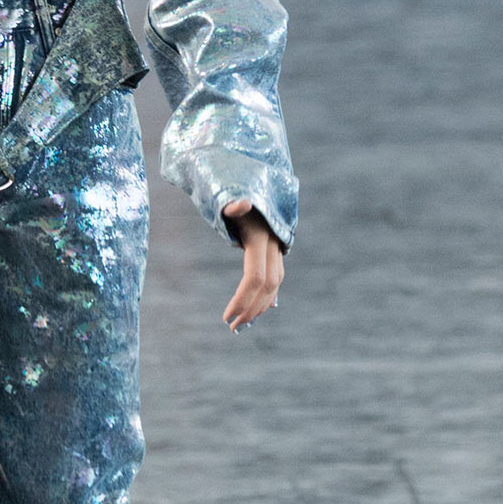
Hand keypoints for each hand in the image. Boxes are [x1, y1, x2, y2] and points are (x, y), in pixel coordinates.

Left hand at [221, 199, 283, 331]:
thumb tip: (241, 204)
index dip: (242, 299)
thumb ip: (232, 203)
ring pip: (274, 284)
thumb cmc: (232, 187)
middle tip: (232, 328)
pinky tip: (261, 310)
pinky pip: (273, 277)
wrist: (253, 176)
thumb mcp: (228, 195)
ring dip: (259, 306)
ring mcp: (276, 247)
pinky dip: (266, 295)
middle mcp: (273, 245)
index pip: (256, 277)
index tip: (226, 317)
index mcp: (261, 237)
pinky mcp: (273, 248)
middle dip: (250, 309)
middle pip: (267, 286)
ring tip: (242, 324)